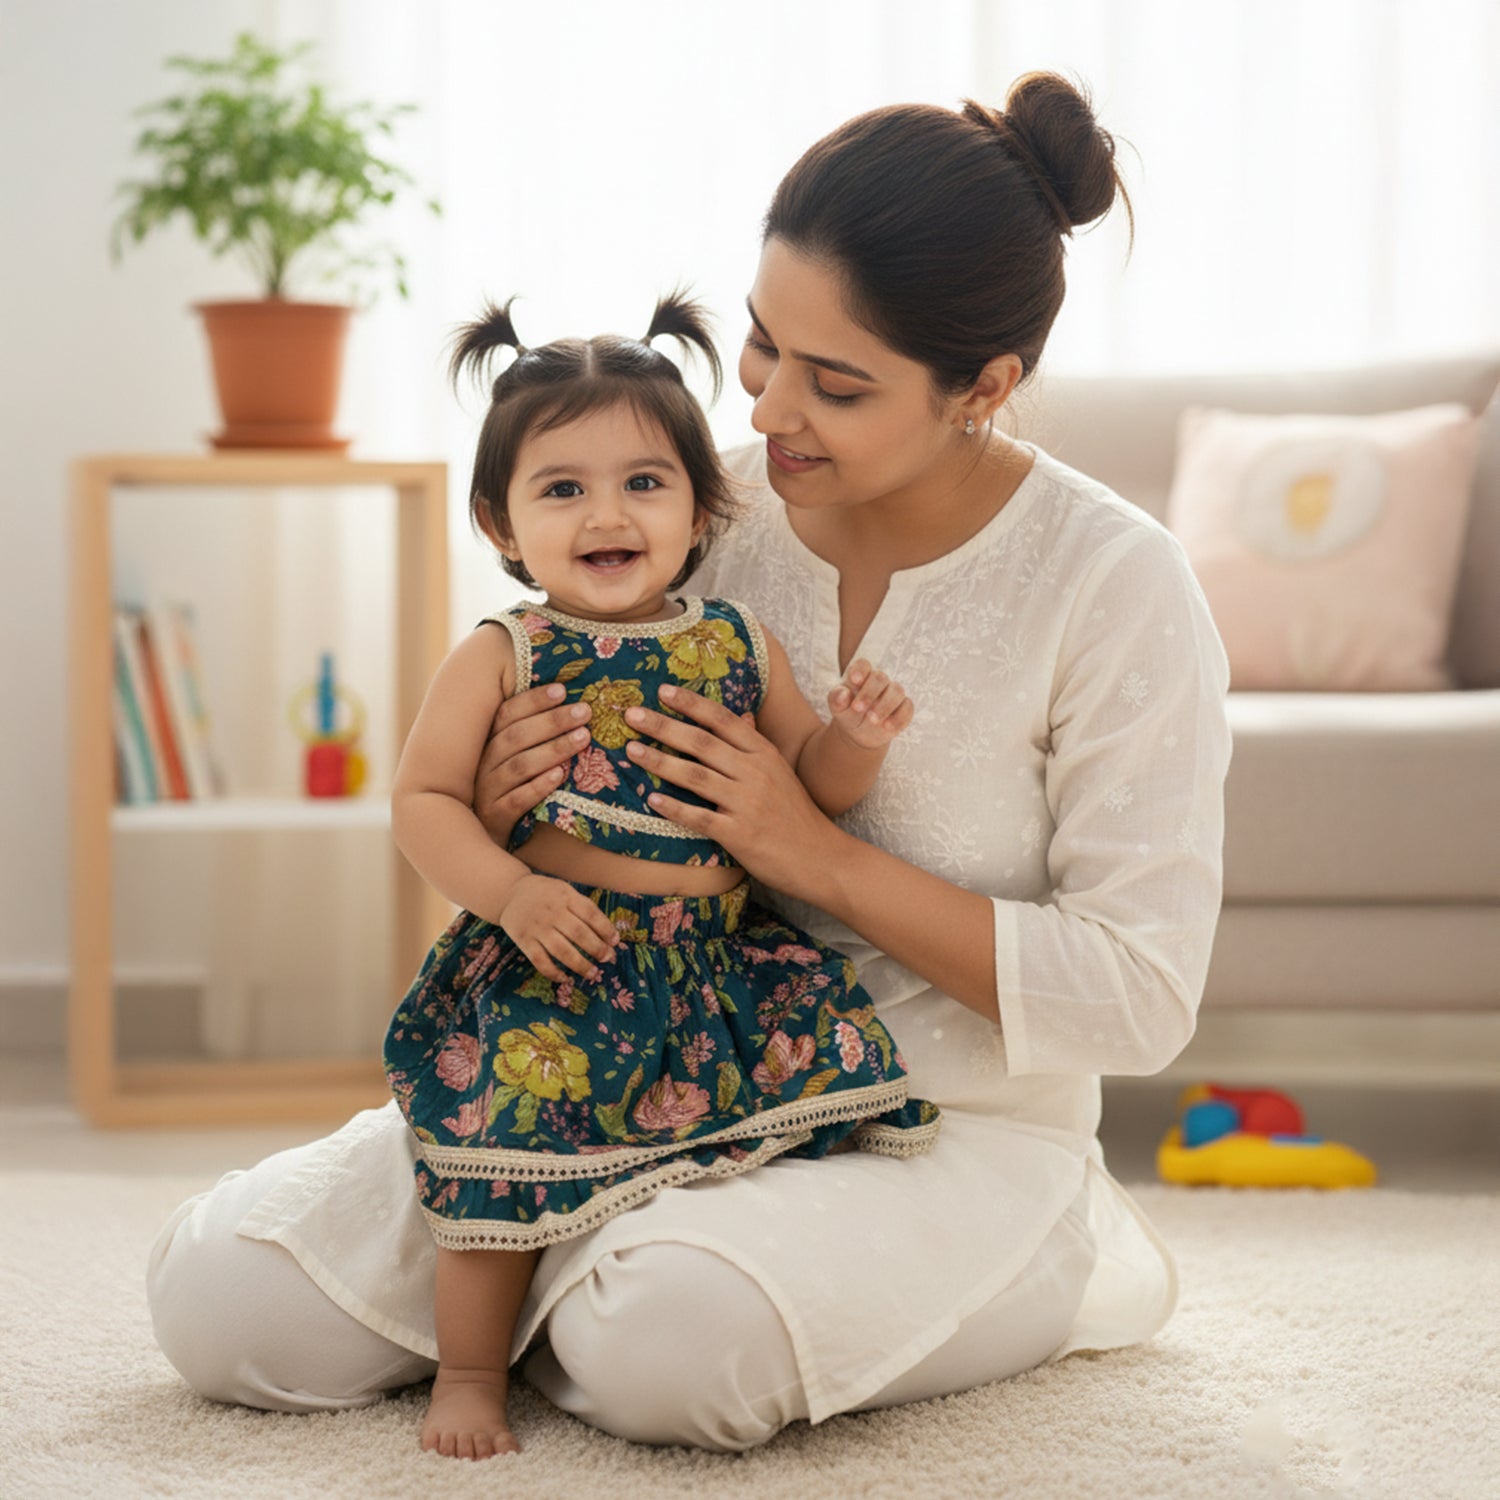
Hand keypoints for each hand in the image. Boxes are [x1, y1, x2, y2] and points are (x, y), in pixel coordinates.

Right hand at [473, 683, 592, 846]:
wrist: (488, 841)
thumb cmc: (509, 791)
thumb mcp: (515, 760)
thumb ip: (532, 734)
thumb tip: (568, 699)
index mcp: (487, 744)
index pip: (507, 714)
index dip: (533, 700)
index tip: (563, 689)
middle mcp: (483, 764)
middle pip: (516, 736)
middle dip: (552, 721)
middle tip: (585, 711)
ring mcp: (486, 792)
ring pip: (519, 766)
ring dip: (553, 749)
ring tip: (583, 738)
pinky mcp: (495, 819)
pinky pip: (516, 800)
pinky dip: (538, 786)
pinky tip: (560, 775)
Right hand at [497, 874, 619, 982]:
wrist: (509, 892)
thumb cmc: (545, 894)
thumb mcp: (564, 890)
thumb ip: (582, 907)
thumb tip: (608, 932)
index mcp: (565, 896)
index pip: (590, 913)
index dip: (605, 928)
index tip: (615, 941)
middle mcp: (551, 911)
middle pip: (578, 933)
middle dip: (596, 948)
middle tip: (608, 959)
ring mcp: (536, 927)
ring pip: (561, 950)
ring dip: (579, 964)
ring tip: (593, 973)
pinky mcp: (523, 940)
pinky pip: (540, 961)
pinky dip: (553, 972)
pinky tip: (565, 978)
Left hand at [620, 685, 840, 898]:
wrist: (820, 857)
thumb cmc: (796, 814)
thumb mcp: (781, 772)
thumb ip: (756, 745)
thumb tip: (741, 715)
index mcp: (764, 753)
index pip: (722, 720)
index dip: (691, 703)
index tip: (662, 690)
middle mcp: (755, 773)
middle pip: (702, 742)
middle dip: (663, 726)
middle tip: (631, 715)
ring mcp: (747, 803)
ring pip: (696, 776)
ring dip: (660, 762)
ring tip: (632, 751)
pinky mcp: (740, 834)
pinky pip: (700, 817)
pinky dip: (675, 808)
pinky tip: (651, 800)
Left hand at [826, 659, 913, 749]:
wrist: (859, 733)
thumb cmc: (848, 713)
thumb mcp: (837, 708)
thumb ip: (837, 699)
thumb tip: (843, 695)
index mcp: (861, 676)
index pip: (863, 665)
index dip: (860, 670)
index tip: (854, 680)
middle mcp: (879, 682)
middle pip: (880, 678)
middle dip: (869, 693)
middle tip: (858, 708)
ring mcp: (893, 694)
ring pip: (897, 691)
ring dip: (885, 706)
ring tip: (873, 720)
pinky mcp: (904, 708)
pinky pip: (907, 709)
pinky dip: (899, 718)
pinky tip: (887, 727)